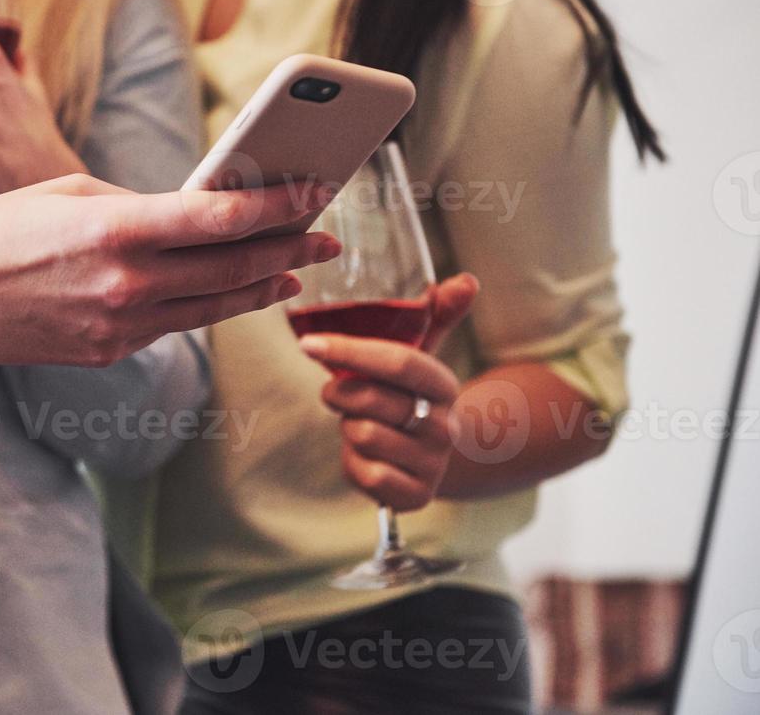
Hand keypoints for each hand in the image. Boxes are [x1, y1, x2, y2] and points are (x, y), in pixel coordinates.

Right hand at [0, 173, 344, 366]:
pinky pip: (173, 325)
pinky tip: (228, 294)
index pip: (224, 219)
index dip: (281, 206)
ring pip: (215, 307)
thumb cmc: (1, 227)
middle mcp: (128, 283)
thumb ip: (140, 203)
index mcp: (118, 228)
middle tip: (326, 238)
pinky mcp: (109, 351)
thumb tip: (194, 213)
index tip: (317, 191)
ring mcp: (120, 325)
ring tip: (294, 272)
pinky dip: (209, 307)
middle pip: (235, 267)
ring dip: (262, 287)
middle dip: (290, 250)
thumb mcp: (73, 190)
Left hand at [300, 273, 479, 511]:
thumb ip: (436, 313)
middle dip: (338, 392)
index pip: (397, 361)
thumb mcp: (421, 352)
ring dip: (347, 428)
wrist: (433, 454)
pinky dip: (354, 464)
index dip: (349, 350)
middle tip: (336, 391)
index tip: (308, 343)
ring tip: (362, 423)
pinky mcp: (417, 496)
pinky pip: (366, 475)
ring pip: (362, 436)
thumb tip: (466, 279)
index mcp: (443, 384)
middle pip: (368, 400)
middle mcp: (445, 425)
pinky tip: (366, 455)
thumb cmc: (409, 393)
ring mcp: (433, 463)